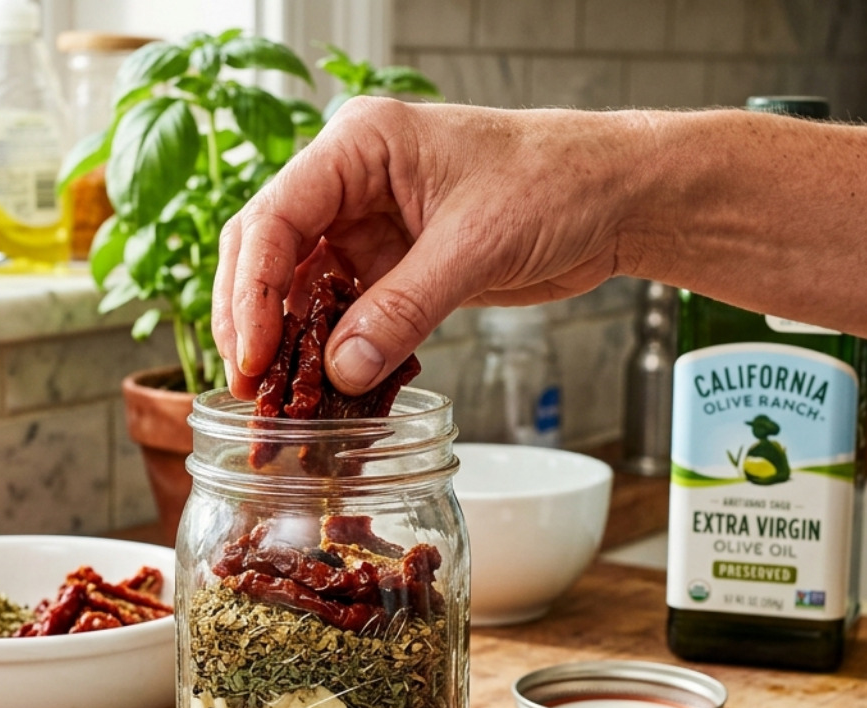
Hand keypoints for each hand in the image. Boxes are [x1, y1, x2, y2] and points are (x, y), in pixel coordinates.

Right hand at [212, 99, 651, 398]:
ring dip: (287, 345)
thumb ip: (404, 308)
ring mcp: (368, 227)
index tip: (253, 354)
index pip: (274, 215)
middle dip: (253, 320)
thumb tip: (342, 372)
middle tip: (250, 388)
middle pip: (267, 251)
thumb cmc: (557, 182)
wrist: (615, 198)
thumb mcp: (476, 245)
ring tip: (280, 403)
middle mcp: (351, 182)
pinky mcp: (392, 267)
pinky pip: (341, 315)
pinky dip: (331, 354)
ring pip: (298, 289)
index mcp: (359, 146)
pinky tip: (326, 393)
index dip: (252, 290)